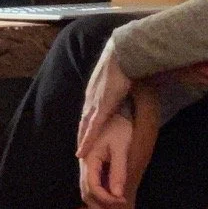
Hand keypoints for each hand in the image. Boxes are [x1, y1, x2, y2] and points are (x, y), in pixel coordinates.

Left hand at [75, 39, 132, 158]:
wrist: (122, 53)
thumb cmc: (125, 60)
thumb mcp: (121, 74)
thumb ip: (121, 82)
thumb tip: (128, 84)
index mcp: (96, 90)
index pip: (89, 111)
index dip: (87, 125)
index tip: (84, 134)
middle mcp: (92, 97)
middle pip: (84, 121)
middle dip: (82, 136)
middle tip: (80, 150)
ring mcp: (95, 103)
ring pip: (85, 128)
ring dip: (83, 142)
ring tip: (80, 155)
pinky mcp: (101, 107)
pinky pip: (91, 129)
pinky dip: (86, 141)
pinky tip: (82, 152)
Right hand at [78, 112, 134, 208]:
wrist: (112, 109)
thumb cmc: (118, 126)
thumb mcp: (121, 147)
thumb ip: (118, 171)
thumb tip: (118, 195)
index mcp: (89, 160)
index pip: (93, 188)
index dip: (106, 200)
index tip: (122, 202)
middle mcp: (84, 164)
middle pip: (86, 193)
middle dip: (101, 208)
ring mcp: (86, 164)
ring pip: (87, 190)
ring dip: (100, 204)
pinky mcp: (91, 164)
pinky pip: (91, 185)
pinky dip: (99, 196)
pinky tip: (111, 200)